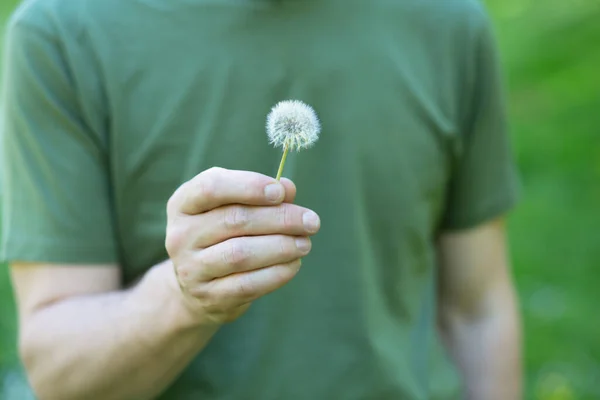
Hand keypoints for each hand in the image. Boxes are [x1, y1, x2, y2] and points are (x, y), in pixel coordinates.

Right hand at [165, 167, 320, 324]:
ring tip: (305, 243)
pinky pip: (247, 284)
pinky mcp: (209, 297)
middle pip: (234, 220)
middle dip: (280, 219)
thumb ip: (260, 195)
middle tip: (311, 221)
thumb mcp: (232, 208)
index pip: (211, 187)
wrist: (196, 287)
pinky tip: (294, 264)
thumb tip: (288, 188)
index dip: (249, 186)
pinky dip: (276, 273)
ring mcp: (191, 269)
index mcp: (183, 204)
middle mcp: (180, 235)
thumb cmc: (222, 235)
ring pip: (241, 254)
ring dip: (281, 247)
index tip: (280, 192)